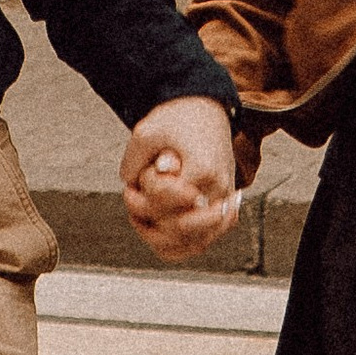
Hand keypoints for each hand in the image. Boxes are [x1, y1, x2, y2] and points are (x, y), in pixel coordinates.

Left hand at [120, 96, 241, 261]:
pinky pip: (202, 243)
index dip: (149, 185)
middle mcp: (219, 191)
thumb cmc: (177, 119)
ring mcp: (224, 204)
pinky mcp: (223, 211)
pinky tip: (156, 229)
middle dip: (151, 213)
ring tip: (141, 216)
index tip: (149, 167)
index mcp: (203, 169)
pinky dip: (177, 245)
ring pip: (194, 244)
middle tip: (136, 193)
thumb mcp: (147, 131)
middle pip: (180, 228)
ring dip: (160, 235)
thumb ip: (133, 161)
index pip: (167, 199)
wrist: (205, 109)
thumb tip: (132, 186)